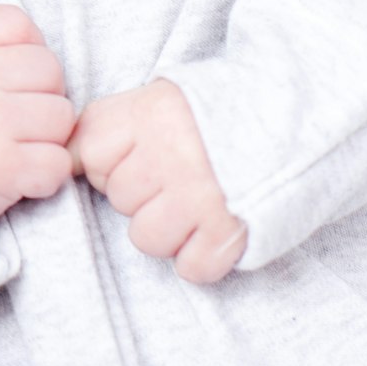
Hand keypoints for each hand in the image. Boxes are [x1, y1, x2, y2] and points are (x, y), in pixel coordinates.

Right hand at [0, 4, 76, 232]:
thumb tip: (41, 47)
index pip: (20, 25)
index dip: (22, 54)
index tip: (2, 82)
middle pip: (50, 70)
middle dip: (39, 98)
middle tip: (6, 123)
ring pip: (62, 117)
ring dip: (45, 139)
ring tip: (8, 149)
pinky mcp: (2, 169)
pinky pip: (58, 163)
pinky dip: (44, 177)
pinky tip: (14, 177)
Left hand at [66, 78, 246, 282]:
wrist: (300, 115)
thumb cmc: (217, 113)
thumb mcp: (159, 98)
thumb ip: (112, 126)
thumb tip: (65, 164)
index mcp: (149, 113)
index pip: (89, 155)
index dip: (110, 162)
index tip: (138, 155)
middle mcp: (170, 154)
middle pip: (119, 199)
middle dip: (142, 194)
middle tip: (178, 174)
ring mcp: (201, 195)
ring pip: (146, 238)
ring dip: (168, 229)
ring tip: (196, 202)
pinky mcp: (231, 231)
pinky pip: (191, 268)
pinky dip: (202, 258)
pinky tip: (215, 228)